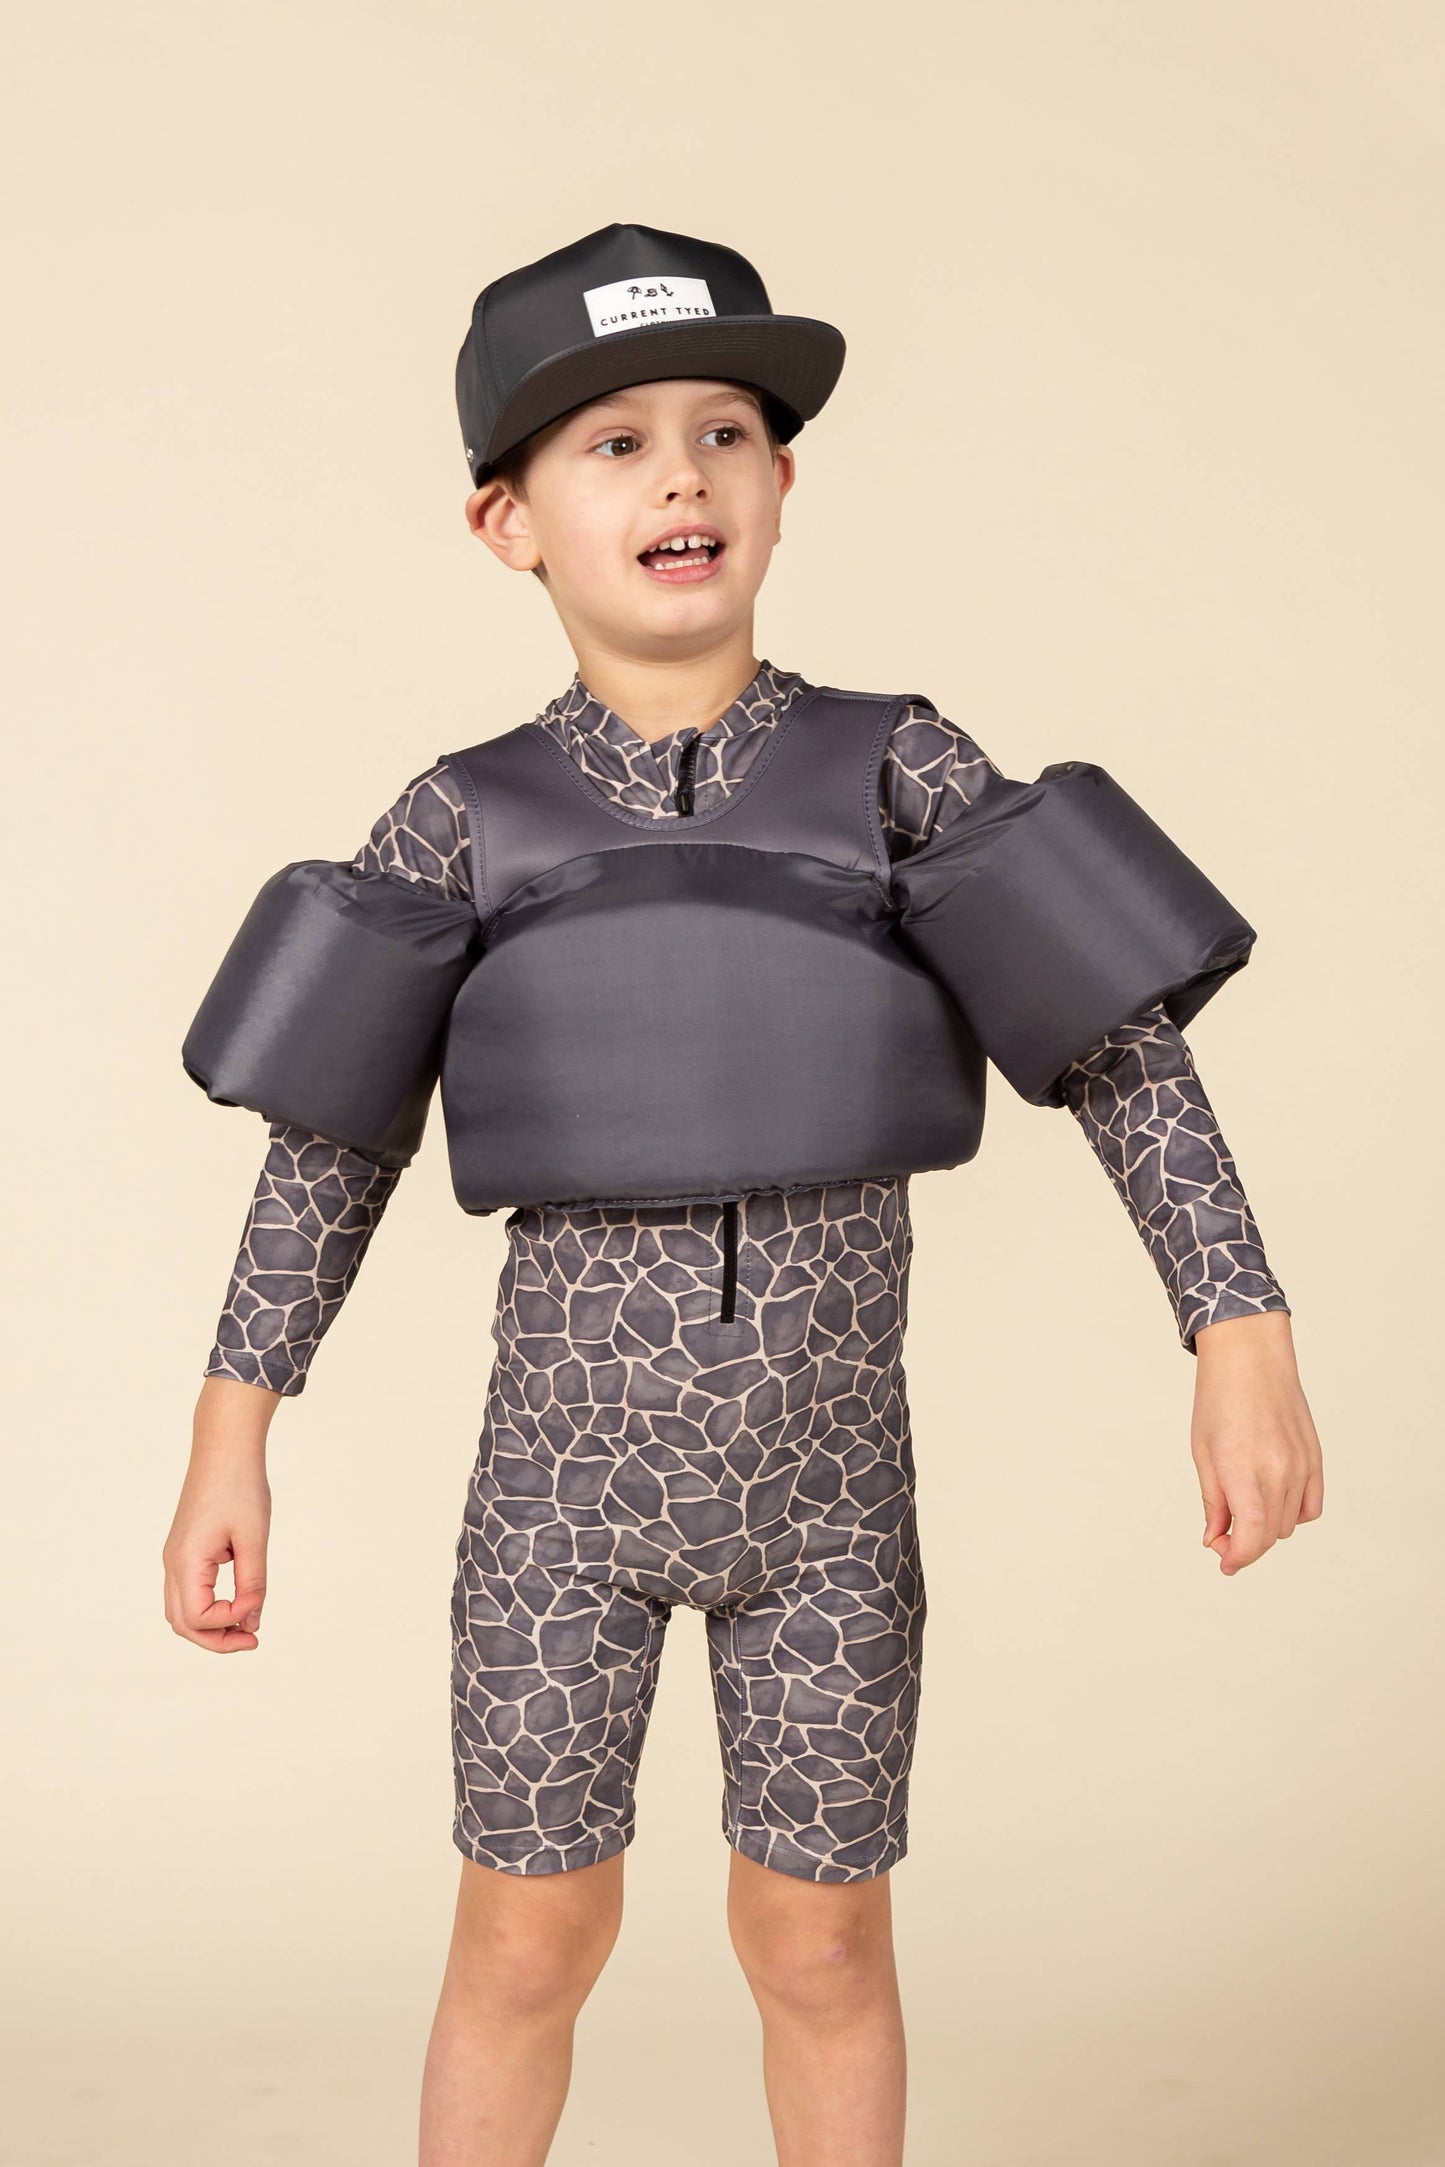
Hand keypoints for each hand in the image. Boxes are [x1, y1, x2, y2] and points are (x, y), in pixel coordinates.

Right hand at [162, 1377, 278, 1649]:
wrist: (225, 1447)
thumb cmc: (241, 1487)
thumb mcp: (253, 1538)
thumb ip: (253, 1584)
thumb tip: (251, 1624)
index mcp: (186, 1561)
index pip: (198, 1618)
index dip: (229, 1622)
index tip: (258, 1604)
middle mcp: (172, 1563)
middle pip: (182, 1623)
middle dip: (216, 1639)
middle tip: (253, 1640)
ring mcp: (175, 1557)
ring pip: (181, 1611)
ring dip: (210, 1626)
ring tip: (246, 1628)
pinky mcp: (184, 1550)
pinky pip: (187, 1593)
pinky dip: (208, 1608)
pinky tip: (237, 1604)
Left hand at [1190, 1312, 1321, 1574]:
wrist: (1250, 1358)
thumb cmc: (1218, 1400)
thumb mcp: (1203, 1453)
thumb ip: (1213, 1501)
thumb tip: (1216, 1539)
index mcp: (1242, 1469)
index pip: (1251, 1536)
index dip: (1237, 1558)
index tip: (1224, 1564)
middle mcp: (1278, 1471)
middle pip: (1269, 1535)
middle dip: (1245, 1545)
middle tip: (1222, 1537)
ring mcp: (1301, 1466)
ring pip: (1289, 1524)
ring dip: (1266, 1529)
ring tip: (1243, 1510)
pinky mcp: (1315, 1459)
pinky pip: (1311, 1507)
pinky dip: (1293, 1513)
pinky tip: (1272, 1501)